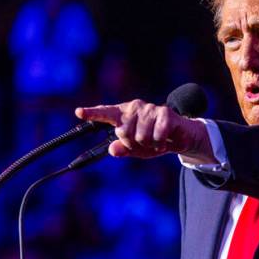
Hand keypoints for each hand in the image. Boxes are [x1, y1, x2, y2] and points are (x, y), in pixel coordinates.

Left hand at [75, 99, 214, 161]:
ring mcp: (149, 109)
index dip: (92, 113)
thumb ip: (122, 149)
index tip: (79, 112)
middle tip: (144, 143)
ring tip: (154, 141)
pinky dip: (159, 143)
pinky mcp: (164, 113)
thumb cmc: (152, 141)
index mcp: (123, 114)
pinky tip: (163, 141)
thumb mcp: (134, 149)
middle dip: (133, 144)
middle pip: (123, 133)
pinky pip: (156, 136)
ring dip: (149, 145)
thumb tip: (112, 150)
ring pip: (140, 136)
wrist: (179, 137)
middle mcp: (134, 108)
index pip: (105, 113)